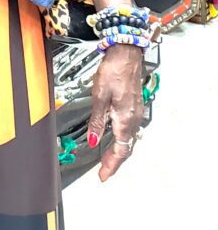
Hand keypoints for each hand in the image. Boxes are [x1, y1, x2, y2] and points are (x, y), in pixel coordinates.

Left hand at [87, 45, 144, 181]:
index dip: (111, 165)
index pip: (120, 151)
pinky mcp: (135, 104)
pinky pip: (129, 128)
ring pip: (129, 138)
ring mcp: (136, 111)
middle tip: (103, 170)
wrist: (126, 53)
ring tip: (106, 156)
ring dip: (118, 149)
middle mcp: (134, 119)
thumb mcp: (99, 97)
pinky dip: (122, 137)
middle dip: (114, 160)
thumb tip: (94, 141)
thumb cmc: (113, 71)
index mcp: (125, 120)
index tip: (103, 176)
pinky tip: (114, 135)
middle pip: (126, 147)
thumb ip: (97, 121)